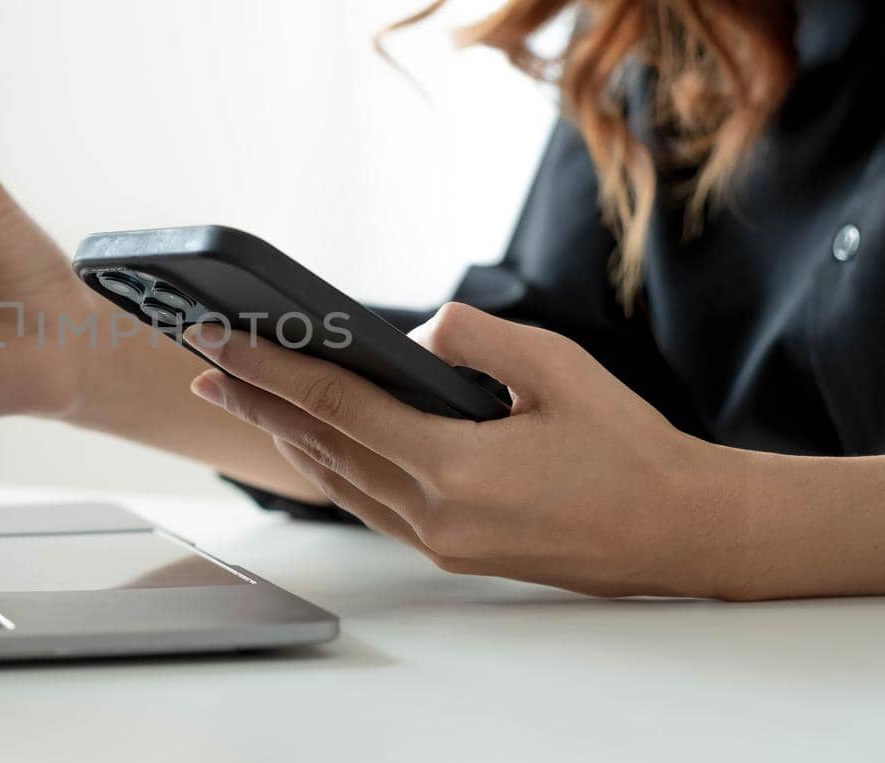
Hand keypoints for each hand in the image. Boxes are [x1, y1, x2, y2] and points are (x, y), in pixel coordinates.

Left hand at [182, 303, 739, 598]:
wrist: (680, 530)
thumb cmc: (628, 447)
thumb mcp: (556, 368)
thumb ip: (471, 339)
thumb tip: (409, 335)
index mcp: (457, 469)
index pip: (336, 408)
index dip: (269, 370)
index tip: (218, 339)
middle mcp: (436, 515)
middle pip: (321, 447)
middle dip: (256, 400)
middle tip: (204, 362)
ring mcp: (440, 540)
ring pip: (337, 480)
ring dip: (284, 435)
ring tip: (241, 393)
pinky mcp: (451, 550)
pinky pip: (368, 503)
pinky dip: (330, 465)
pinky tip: (310, 439)